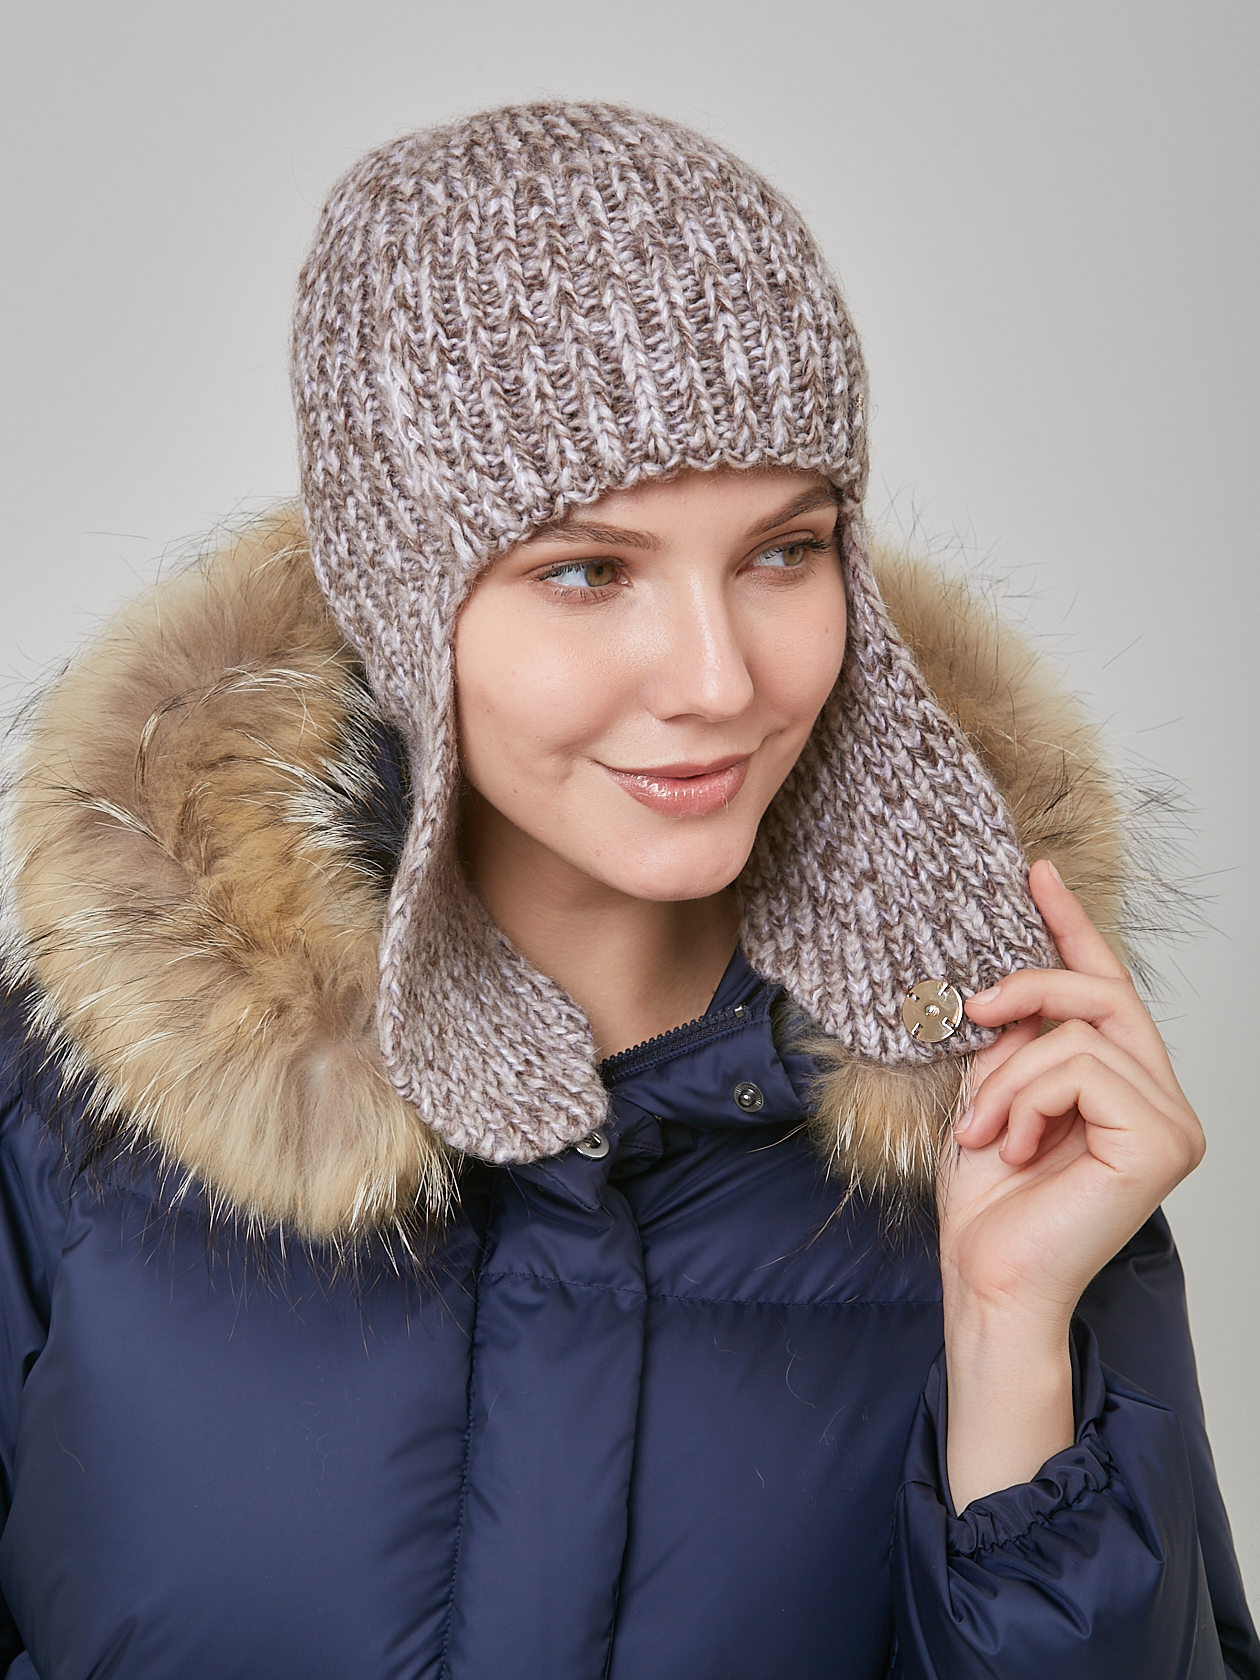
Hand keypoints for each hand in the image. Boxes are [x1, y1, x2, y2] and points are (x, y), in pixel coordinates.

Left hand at [939, 858, 1205, 1328]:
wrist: (986, 1277)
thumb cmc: (989, 1203)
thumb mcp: (990, 1092)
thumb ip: (1015, 1038)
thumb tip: (1009, 981)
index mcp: (1124, 1084)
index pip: (1106, 987)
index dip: (1071, 927)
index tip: (1035, 875)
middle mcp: (1161, 1098)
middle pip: (1104, 992)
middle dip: (1031, 985)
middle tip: (976, 1008)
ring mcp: (1171, 1121)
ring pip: (1078, 1034)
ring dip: (1008, 1076)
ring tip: (984, 1130)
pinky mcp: (1162, 1141)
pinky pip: (1081, 1068)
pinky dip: (1027, 1099)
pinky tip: (1013, 1149)